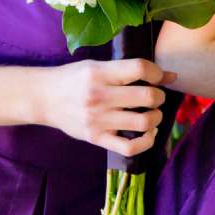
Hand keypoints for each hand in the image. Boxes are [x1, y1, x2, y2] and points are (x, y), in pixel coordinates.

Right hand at [36, 57, 166, 154]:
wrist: (42, 98)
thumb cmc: (74, 79)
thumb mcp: (98, 66)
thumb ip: (131, 70)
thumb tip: (172, 76)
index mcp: (99, 74)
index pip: (140, 68)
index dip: (157, 72)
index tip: (157, 77)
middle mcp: (98, 97)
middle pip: (148, 96)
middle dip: (159, 96)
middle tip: (154, 97)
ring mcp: (97, 120)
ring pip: (144, 122)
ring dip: (156, 117)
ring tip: (151, 114)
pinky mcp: (95, 138)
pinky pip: (130, 147)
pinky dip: (147, 141)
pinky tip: (147, 132)